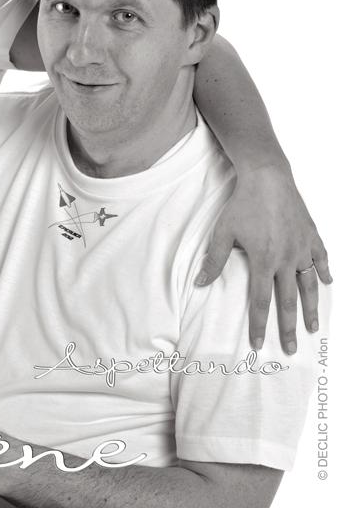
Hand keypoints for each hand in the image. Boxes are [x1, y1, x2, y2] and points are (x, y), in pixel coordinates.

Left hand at [196, 163, 330, 352]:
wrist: (268, 178)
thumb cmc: (242, 204)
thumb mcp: (223, 232)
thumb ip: (214, 260)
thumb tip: (200, 284)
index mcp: (264, 261)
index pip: (260, 301)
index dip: (259, 324)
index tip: (259, 344)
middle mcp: (287, 259)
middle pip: (288, 301)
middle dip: (288, 328)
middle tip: (290, 350)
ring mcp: (303, 248)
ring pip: (309, 285)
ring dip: (311, 309)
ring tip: (312, 328)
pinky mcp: (312, 235)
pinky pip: (321, 258)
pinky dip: (324, 272)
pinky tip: (327, 283)